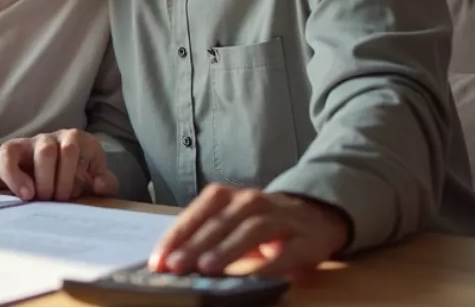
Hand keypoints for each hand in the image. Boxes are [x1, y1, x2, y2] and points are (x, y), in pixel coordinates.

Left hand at [0, 129, 116, 200]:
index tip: (25, 197)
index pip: (6, 156)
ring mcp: (64, 140)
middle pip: (43, 155)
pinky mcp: (90, 146)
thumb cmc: (22, 175)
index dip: (15, 176)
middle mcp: (38, 142)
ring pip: (67, 154)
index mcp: (12, 150)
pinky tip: (96, 188)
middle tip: (48, 200)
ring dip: (67, 182)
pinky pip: (96, 162)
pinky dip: (99, 179)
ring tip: (65, 196)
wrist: (60, 168)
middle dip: (47, 184)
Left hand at [149, 184, 349, 277]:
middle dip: (196, 244)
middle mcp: (252, 202)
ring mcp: (280, 219)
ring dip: (227, 249)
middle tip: (176, 266)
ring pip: (251, 229)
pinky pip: (287, 252)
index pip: (198, 212)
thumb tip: (168, 261)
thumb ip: (202, 238)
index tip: (158, 260)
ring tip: (207, 268)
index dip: (177, 235)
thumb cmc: (259, 223)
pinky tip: (254, 278)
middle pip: (221, 222)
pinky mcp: (305, 240)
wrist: (315, 217)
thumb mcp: (229, 224)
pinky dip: (270, 265)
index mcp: (228, 197)